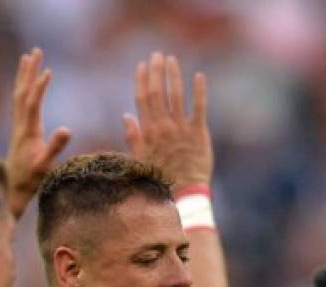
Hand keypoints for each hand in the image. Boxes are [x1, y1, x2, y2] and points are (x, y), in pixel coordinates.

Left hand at [6, 48, 71, 218]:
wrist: (12, 190)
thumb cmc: (31, 180)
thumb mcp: (46, 165)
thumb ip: (55, 147)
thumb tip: (67, 129)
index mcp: (28, 131)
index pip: (33, 102)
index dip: (40, 86)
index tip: (47, 70)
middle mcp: (20, 125)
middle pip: (22, 92)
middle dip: (29, 71)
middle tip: (35, 52)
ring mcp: (18, 127)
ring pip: (18, 95)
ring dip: (23, 76)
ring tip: (27, 58)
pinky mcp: (19, 131)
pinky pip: (19, 103)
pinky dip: (23, 89)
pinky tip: (26, 85)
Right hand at [124, 51, 211, 191]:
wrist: (184, 192)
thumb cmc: (161, 177)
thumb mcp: (141, 158)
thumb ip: (134, 136)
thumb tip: (126, 116)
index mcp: (148, 132)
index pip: (142, 99)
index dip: (142, 80)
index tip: (142, 65)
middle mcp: (163, 127)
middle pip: (158, 93)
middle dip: (157, 72)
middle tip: (158, 55)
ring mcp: (181, 129)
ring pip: (176, 96)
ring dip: (174, 75)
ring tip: (173, 59)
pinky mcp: (199, 133)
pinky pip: (199, 107)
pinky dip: (199, 91)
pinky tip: (199, 76)